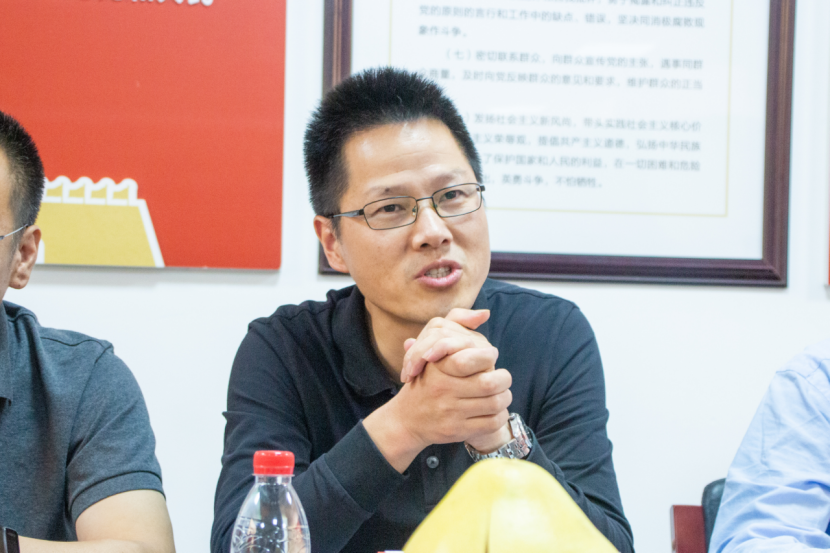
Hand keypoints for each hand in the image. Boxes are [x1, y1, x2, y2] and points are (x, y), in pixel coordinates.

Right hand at [402, 308, 513, 454]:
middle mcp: (444, 390)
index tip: (490, 357)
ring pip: (494, 403)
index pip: (473, 359)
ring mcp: (451, 412)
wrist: (406, 419)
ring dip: (504, 398)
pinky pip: (491, 423)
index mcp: (439, 368)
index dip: (489, 357)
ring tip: (501, 393)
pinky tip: (495, 410)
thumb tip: (484, 314)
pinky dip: (499, 416)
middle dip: (503, 379)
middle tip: (502, 377)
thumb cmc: (426, 379)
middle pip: (489, 383)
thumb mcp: (431, 348)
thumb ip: (456, 324)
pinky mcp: (458, 431)